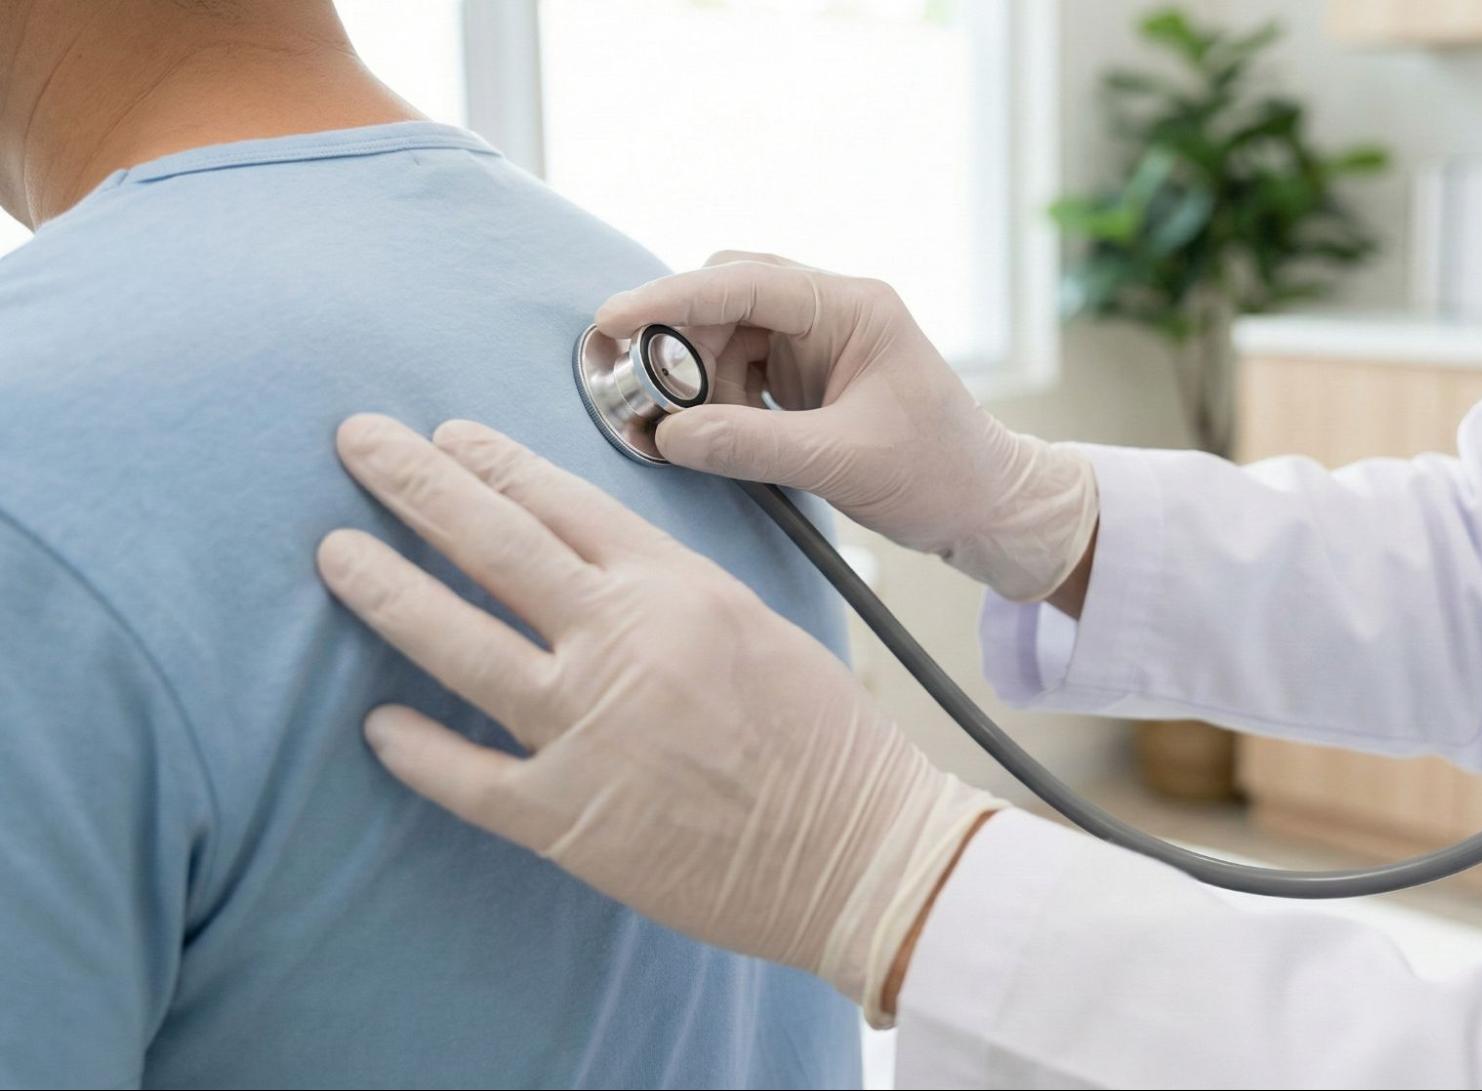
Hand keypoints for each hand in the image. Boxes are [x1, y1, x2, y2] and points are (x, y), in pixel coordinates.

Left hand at [314, 414, 999, 1023]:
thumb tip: (590, 563)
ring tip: (333, 553)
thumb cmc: (826, 739)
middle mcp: (622, 642)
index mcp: (677, 587)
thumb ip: (669, 588)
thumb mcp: (756, 624)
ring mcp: (589, 730)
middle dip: (413, 482)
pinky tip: (374, 725)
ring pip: (457, 644)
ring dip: (385, 591)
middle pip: (492, 542)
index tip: (442, 434)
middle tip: (355, 441)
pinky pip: (467, 776)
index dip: (490, 460)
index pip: (560, 500)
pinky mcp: (570, 818)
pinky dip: (415, 749)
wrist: (864, 852)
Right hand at [596, 252, 1098, 601]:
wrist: (988, 507)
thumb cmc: (940, 474)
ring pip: (723, 335)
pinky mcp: (806, 377)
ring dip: (690, 377)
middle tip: (638, 394)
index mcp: (854, 307)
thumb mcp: (843, 463)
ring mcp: (817, 342)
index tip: (613, 320)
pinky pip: (737, 369)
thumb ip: (751, 446)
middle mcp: (832, 311)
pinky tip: (706, 434)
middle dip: (675, 341)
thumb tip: (667, 436)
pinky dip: (711, 398)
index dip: (671, 297)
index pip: (744, 281)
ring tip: (676, 429)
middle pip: (724, 298)